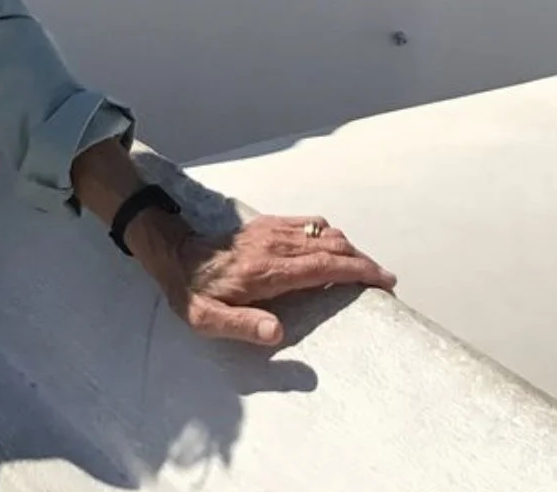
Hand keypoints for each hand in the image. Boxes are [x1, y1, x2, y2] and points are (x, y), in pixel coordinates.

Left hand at [132, 211, 395, 346]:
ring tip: (365, 269)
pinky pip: (308, 223)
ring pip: (323, 232)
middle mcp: (274, 245)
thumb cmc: (191, 291)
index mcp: (267, 270)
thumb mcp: (207, 319)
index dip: (358, 272)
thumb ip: (243, 326)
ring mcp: (271, 230)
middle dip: (363, 262)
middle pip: (332, 246)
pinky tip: (335, 249)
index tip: (384, 281)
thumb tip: (279, 332)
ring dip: (349, 248)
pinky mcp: (266, 224)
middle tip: (385, 280)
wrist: (171, 252)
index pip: (324, 266)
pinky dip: (329, 235)